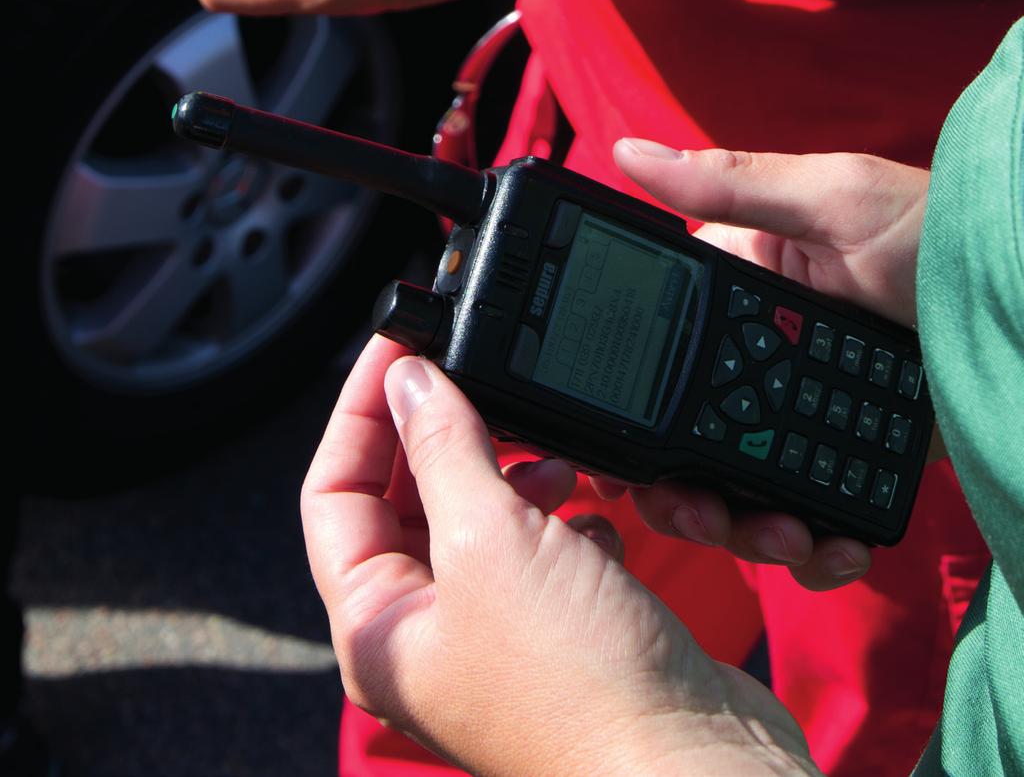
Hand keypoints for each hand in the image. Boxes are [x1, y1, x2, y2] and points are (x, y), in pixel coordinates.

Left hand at [302, 335, 819, 776]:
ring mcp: (496, 636)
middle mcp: (427, 636)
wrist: (690, 766)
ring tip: (550, 459)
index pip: (332, 493)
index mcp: (379, 628)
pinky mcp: (562, 632)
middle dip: (444, 436)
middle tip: (477, 375)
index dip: (363, 411)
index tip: (402, 345)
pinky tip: (594, 518)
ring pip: (479, 519)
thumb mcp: (491, 540)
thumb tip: (409, 378)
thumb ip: (444, 448)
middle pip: (404, 500)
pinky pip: (542, 548)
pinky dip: (564, 518)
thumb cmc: (580, 688)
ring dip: (511, 473)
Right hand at [601, 141, 932, 590]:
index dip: (633, 408)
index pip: (657, 350)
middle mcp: (760, 356)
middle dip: (689, 493)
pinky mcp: (849, 461)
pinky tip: (836, 546)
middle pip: (688, 440)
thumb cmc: (938, 230)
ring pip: (742, 491)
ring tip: (788, 535)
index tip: (628, 461)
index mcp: (738, 287)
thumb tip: (628, 151)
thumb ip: (730, 184)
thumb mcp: (831, 198)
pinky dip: (815, 547)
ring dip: (750, 530)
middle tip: (709, 514)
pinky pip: (811, 517)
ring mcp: (803, 414)